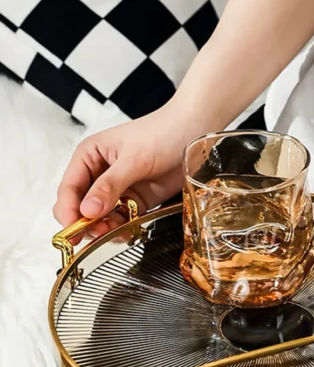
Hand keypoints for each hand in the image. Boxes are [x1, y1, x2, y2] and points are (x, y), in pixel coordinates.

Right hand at [53, 104, 194, 239]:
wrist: (193, 133)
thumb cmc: (161, 134)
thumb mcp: (133, 159)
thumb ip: (110, 186)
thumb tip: (88, 211)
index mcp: (89, 157)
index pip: (69, 189)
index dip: (68, 212)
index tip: (72, 232)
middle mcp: (100, 174)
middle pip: (82, 207)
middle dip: (85, 223)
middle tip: (97, 233)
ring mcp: (118, 189)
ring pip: (101, 217)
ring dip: (104, 228)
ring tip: (112, 233)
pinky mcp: (137, 201)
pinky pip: (122, 220)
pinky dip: (121, 229)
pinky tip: (125, 232)